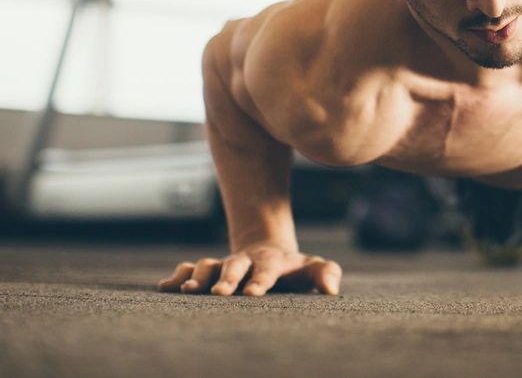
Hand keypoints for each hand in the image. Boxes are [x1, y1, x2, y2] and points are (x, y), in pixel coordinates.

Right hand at [157, 244, 341, 296]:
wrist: (269, 251)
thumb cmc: (294, 268)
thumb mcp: (312, 268)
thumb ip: (325, 274)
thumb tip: (333, 289)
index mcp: (272, 261)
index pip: (268, 269)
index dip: (260, 279)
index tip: (252, 293)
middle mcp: (245, 260)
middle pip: (235, 264)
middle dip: (227, 278)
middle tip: (218, 293)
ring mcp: (225, 263)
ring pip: (209, 264)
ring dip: (198, 276)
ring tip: (189, 290)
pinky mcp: (210, 269)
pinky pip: (189, 268)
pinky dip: (177, 275)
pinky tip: (165, 286)